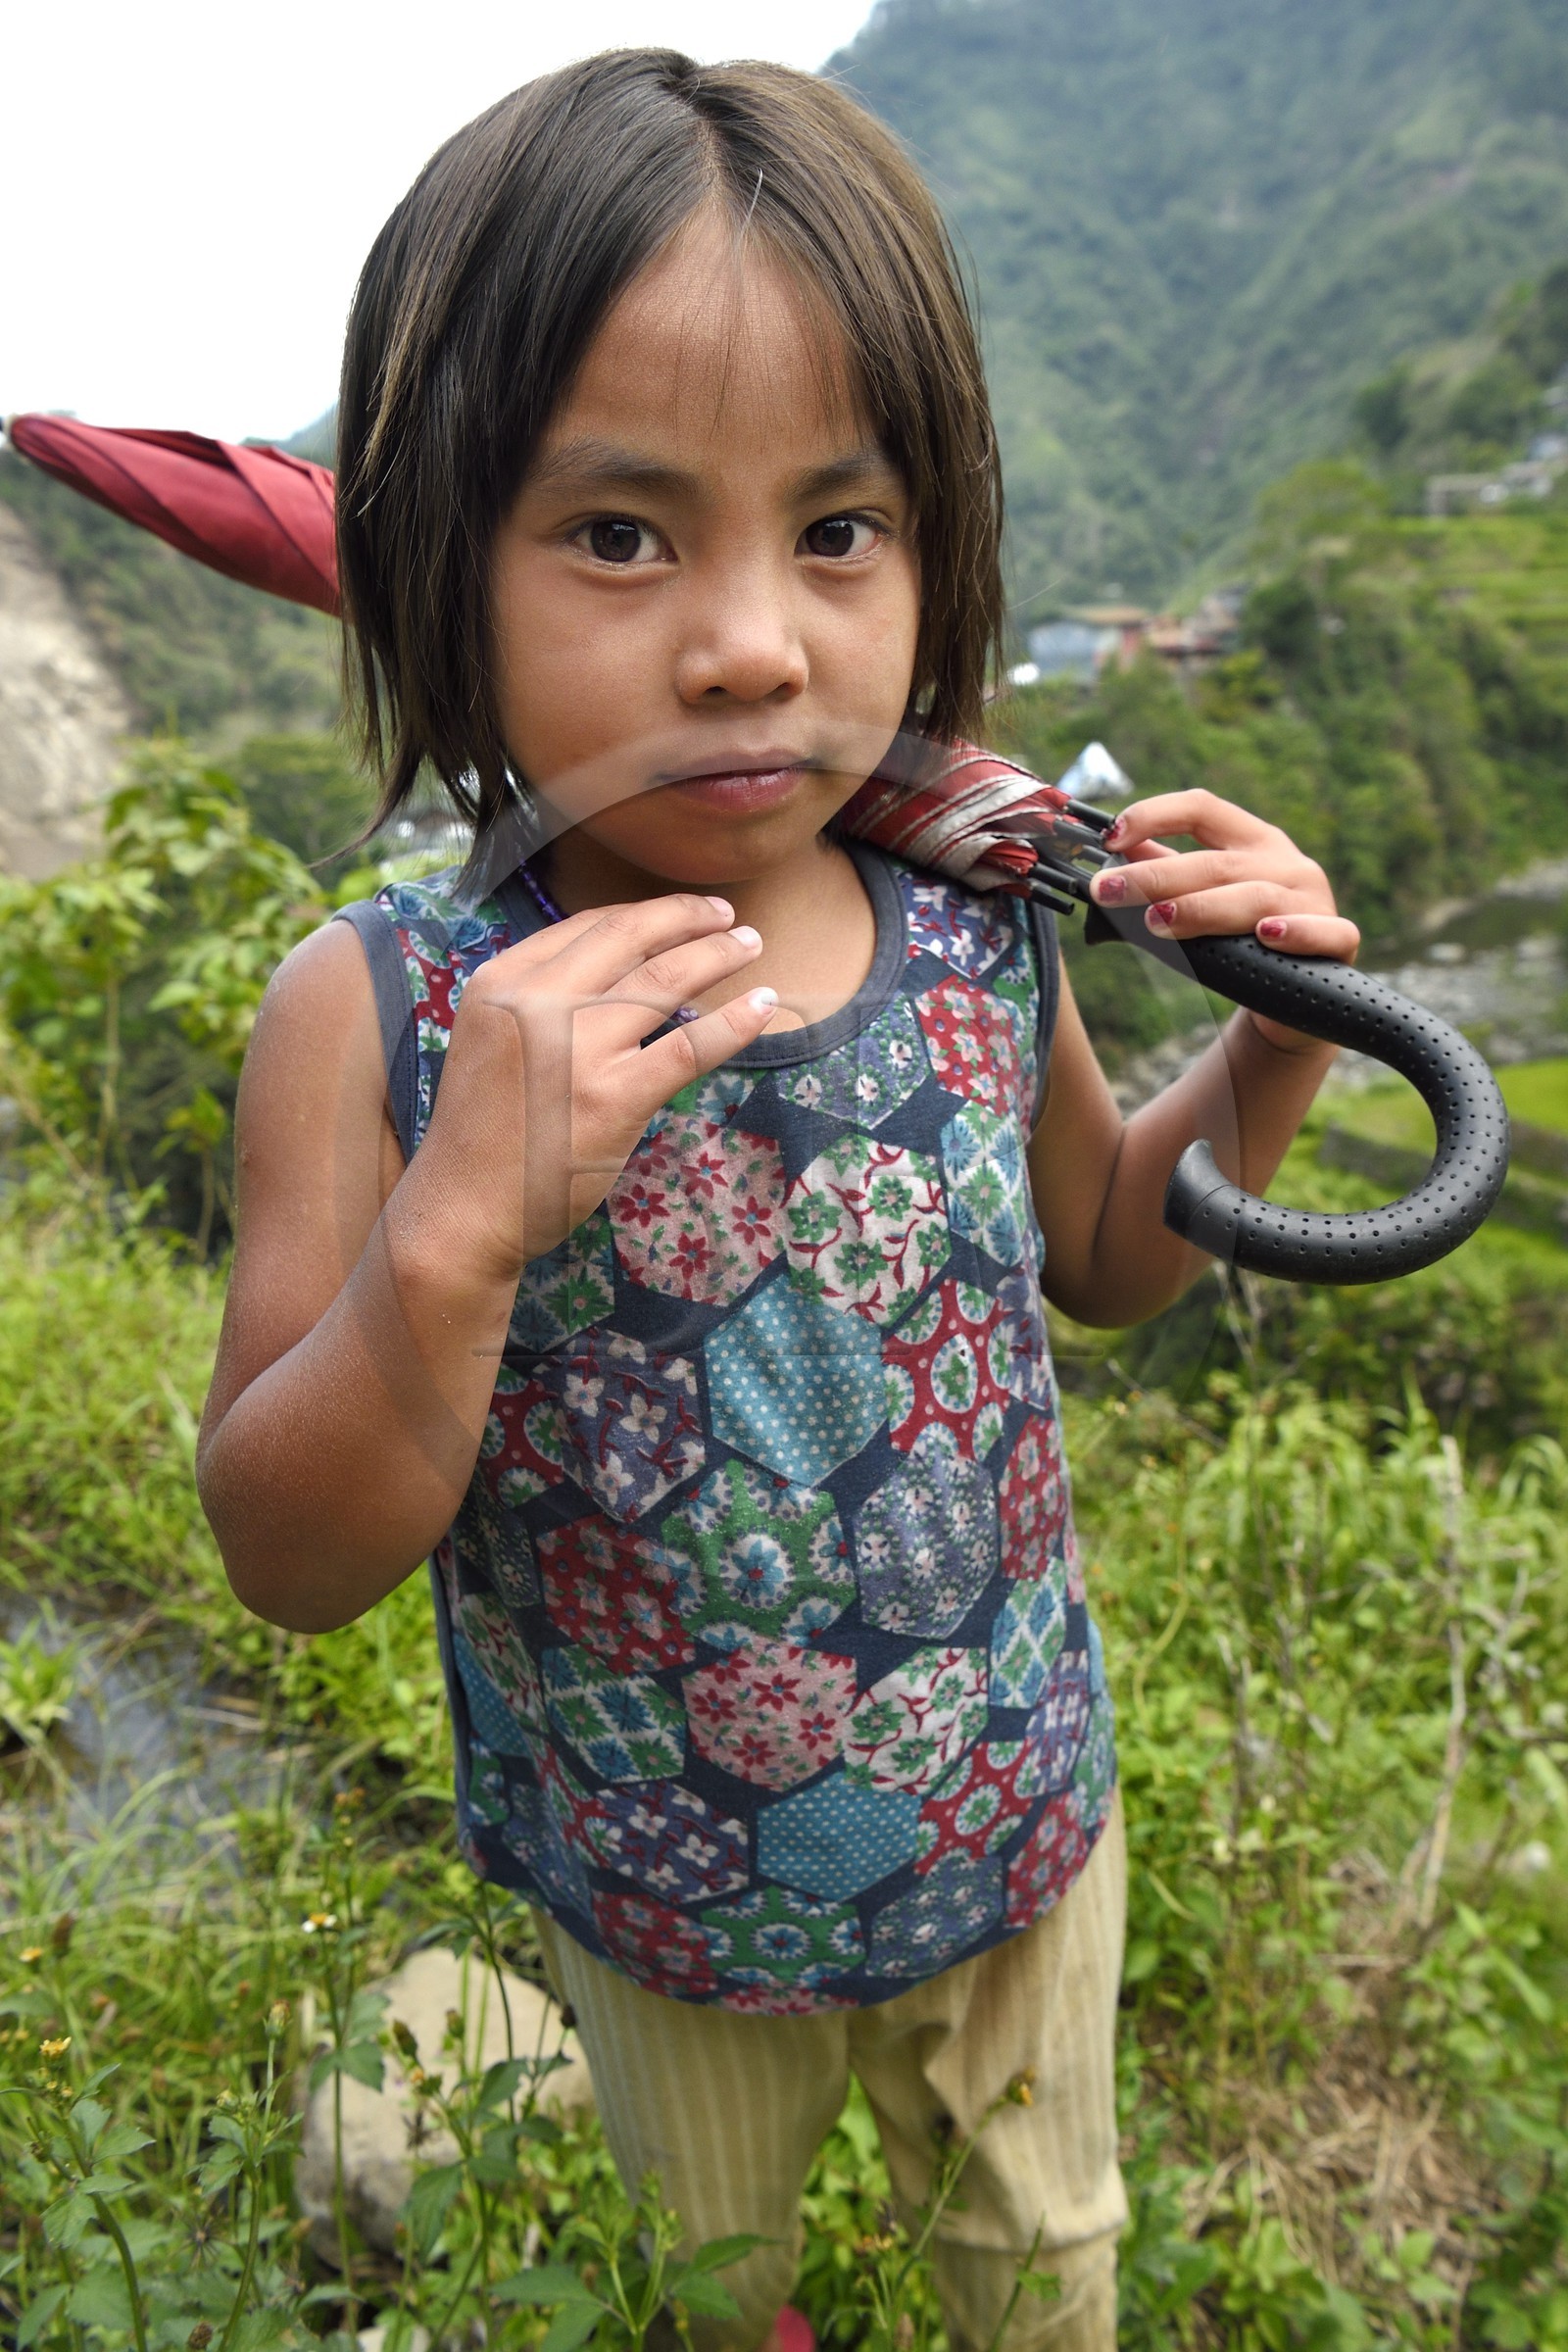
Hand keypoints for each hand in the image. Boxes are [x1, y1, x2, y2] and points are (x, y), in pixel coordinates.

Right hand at [417, 893, 772, 1275]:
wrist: (463, 1210)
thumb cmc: (483, 1134)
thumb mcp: (491, 1039)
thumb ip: (538, 1001)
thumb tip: (615, 972)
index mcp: (502, 982)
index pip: (587, 927)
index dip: (644, 913)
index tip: (680, 914)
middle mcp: (537, 1004)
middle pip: (629, 938)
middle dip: (687, 917)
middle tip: (726, 914)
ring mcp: (577, 1050)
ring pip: (665, 980)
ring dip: (718, 954)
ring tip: (749, 944)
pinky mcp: (613, 1098)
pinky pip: (688, 1046)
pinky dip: (734, 1022)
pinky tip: (763, 1006)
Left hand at [1089, 790, 1358, 1050]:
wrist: (1292, 1000)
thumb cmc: (1237, 944)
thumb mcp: (1199, 904)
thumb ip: (1160, 876)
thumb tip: (1102, 860)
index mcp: (1249, 841)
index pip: (1201, 808)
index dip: (1155, 814)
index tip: (1110, 837)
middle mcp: (1284, 861)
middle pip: (1215, 862)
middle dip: (1156, 876)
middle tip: (1107, 890)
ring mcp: (1314, 899)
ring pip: (1256, 897)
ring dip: (1203, 908)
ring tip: (1156, 921)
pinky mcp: (1339, 940)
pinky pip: (1323, 933)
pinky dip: (1296, 933)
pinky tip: (1266, 935)